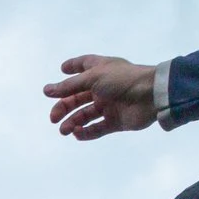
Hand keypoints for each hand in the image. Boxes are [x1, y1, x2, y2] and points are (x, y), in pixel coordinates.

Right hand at [45, 55, 159, 139]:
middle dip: (64, 106)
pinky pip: (97, 128)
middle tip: (53, 118)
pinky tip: (77, 133)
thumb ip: (69, 86)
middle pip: (78, 96)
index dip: (73, 67)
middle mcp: (104, 87)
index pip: (84, 65)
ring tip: (64, 130)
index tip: (61, 70)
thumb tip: (47, 90)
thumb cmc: (123, 80)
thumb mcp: (93, 78)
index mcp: (101, 70)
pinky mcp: (115, 121)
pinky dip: (86, 132)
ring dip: (72, 122)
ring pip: (86, 115)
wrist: (151, 96)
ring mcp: (110, 105)